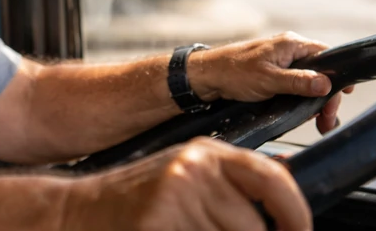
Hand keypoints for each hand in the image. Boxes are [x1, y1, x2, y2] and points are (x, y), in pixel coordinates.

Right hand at [62, 137, 310, 230]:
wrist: (79, 210)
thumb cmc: (135, 200)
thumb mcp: (187, 178)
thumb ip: (232, 183)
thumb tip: (287, 181)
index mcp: (208, 153)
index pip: (274, 179)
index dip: (296, 215)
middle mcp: (195, 166)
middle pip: (255, 226)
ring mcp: (176, 192)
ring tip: (183, 230)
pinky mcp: (160, 217)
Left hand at [188, 32, 352, 133]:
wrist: (207, 77)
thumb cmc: (234, 72)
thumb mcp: (269, 79)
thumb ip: (298, 82)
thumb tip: (326, 84)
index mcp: (291, 44)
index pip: (326, 55)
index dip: (338, 75)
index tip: (344, 95)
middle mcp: (289, 51)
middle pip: (320, 73)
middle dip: (326, 97)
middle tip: (327, 120)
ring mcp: (282, 63)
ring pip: (309, 82)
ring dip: (316, 102)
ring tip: (320, 123)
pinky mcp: (274, 75)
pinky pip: (296, 87)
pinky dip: (302, 101)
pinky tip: (305, 116)